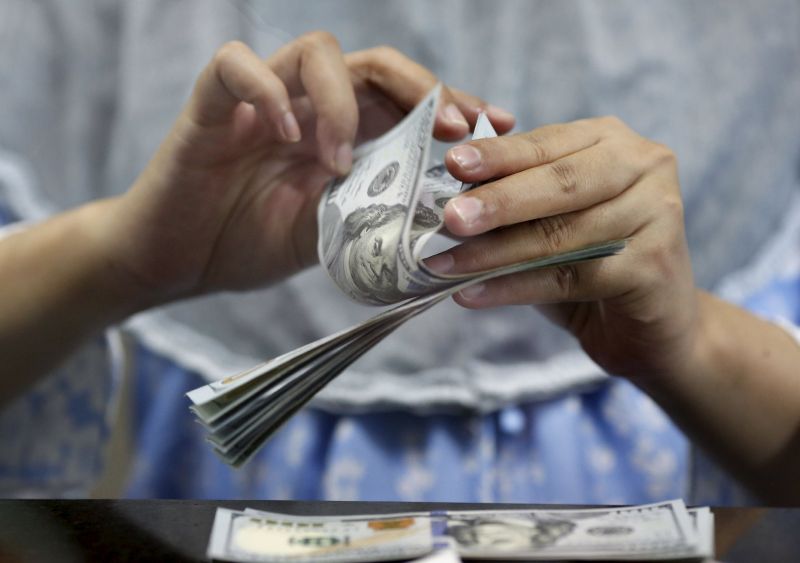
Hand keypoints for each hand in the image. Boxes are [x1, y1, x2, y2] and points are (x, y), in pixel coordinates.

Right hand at [98, 34, 514, 305]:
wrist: (176, 263)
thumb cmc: (249, 243)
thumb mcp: (329, 235)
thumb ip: (374, 214)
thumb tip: (443, 218)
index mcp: (340, 133)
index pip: (404, 97)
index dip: (451, 101)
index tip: (496, 122)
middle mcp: (307, 108)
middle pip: (374, 62)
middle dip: (422, 86)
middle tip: (452, 129)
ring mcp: (260, 101)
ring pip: (314, 51)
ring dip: (344, 102)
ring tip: (341, 162)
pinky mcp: (210, 106)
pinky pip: (237, 66)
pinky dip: (268, 92)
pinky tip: (289, 138)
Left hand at [436, 116, 696, 379]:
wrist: (653, 326)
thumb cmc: (590, 262)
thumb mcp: (551, 220)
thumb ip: (514, 202)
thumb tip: (448, 202)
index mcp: (611, 142)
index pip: (545, 144)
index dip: (498, 155)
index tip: (452, 163)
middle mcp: (643, 166)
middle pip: (559, 183)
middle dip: (498, 201)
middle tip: (449, 217)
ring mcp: (657, 213)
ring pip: (560, 234)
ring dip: (495, 253)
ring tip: (444, 265)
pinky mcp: (654, 265)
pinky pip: (570, 277)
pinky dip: (515, 288)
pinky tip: (473, 294)